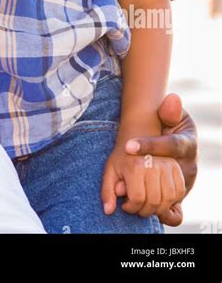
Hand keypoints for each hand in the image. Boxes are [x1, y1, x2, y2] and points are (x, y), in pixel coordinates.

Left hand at [101, 144, 185, 219]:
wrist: (137, 136)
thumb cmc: (122, 158)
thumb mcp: (110, 172)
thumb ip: (107, 192)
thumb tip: (107, 211)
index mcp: (135, 166)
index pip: (137, 199)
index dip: (131, 208)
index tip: (126, 205)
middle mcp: (153, 165)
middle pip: (154, 201)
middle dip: (144, 210)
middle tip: (137, 207)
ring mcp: (167, 165)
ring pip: (168, 199)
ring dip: (159, 208)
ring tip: (149, 205)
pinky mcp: (176, 167)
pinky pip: (179, 191)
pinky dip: (172, 200)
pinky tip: (161, 199)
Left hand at [123, 94, 197, 225]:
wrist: (171, 137)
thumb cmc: (167, 123)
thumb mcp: (167, 114)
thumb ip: (168, 110)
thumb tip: (173, 98)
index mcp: (187, 142)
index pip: (171, 145)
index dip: (150, 146)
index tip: (128, 146)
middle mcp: (189, 164)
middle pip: (170, 174)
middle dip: (145, 176)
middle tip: (121, 180)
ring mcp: (186, 182)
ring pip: (172, 194)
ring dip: (150, 196)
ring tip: (127, 196)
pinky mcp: (179, 196)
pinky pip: (176, 211)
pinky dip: (163, 213)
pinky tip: (144, 209)